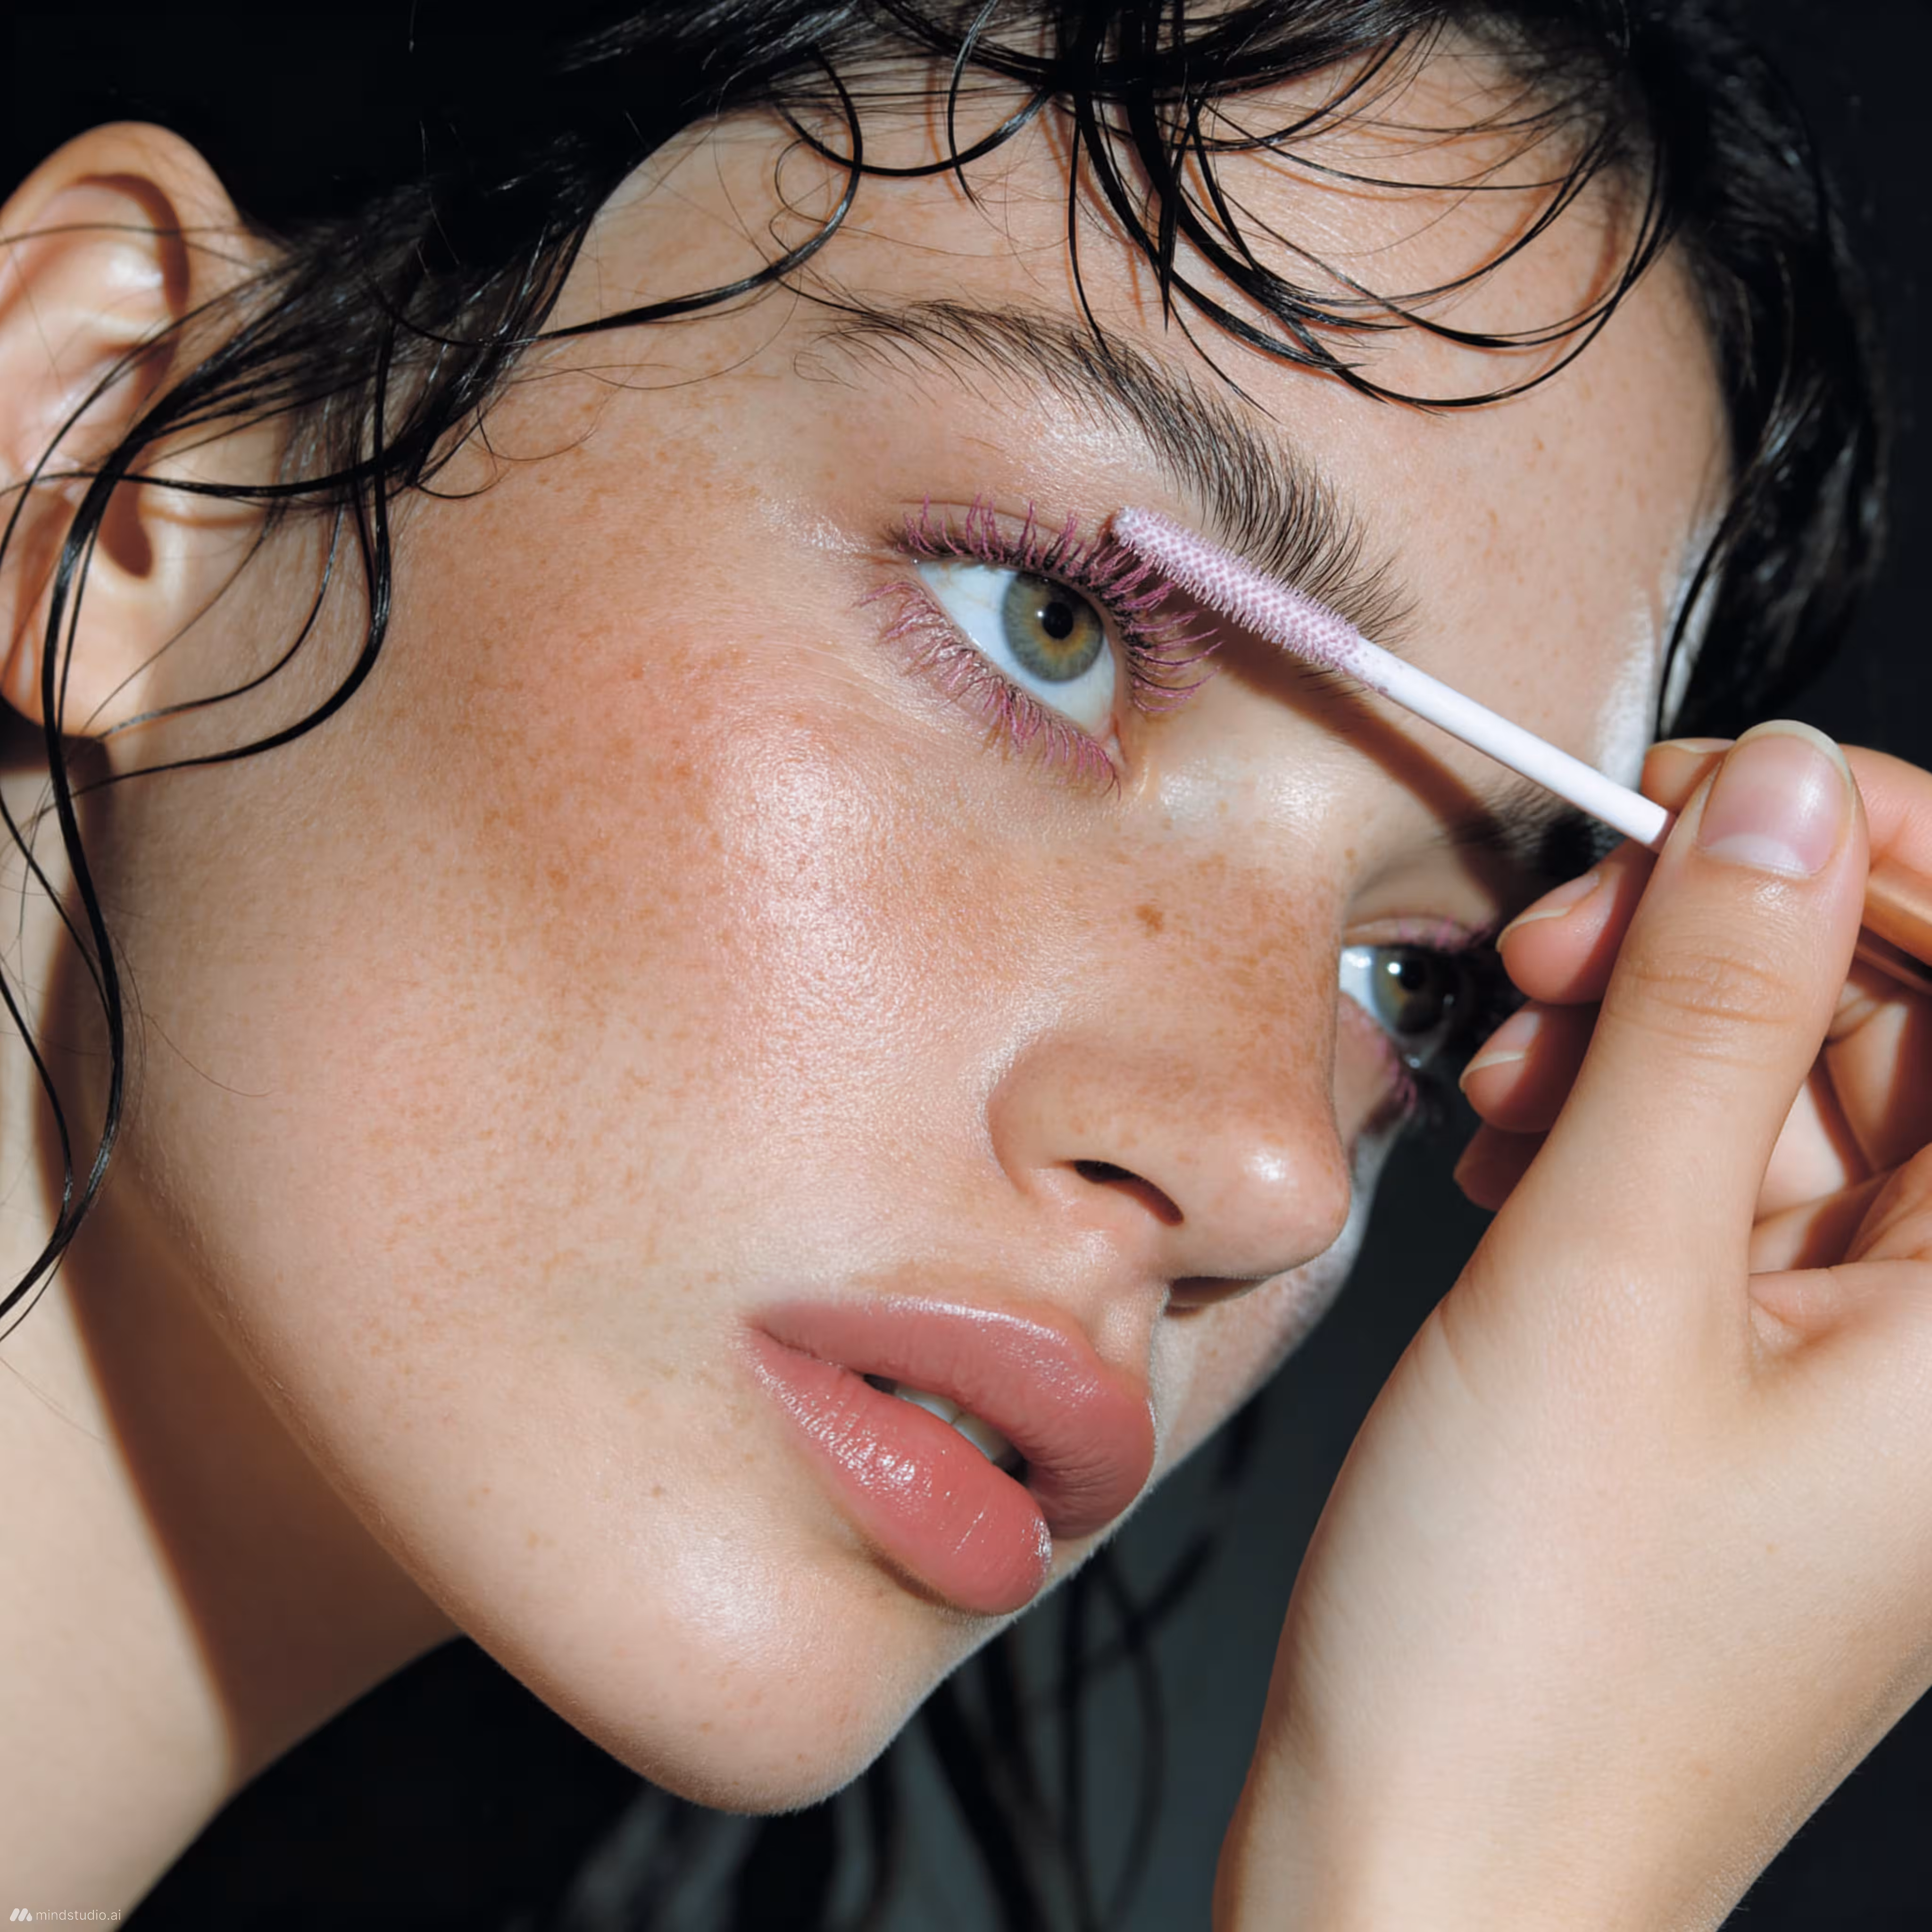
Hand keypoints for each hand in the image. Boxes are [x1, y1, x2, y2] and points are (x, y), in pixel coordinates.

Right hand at [1214, 725, 1931, 1929]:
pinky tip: (1514, 1154)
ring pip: (1789, 1090)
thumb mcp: (1607, 1276)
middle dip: (1719, 944)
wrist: (1433, 1854)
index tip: (1720, 796)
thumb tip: (1778, 804)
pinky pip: (1717, 1177)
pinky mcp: (1751, 1368)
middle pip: (1895, 1024)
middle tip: (1559, 946)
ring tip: (1506, 1084)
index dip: (1885, 850)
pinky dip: (1612, 1131)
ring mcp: (1858, 1356)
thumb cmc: (1532, 1645)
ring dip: (1640, 1040)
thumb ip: (1706, 1014)